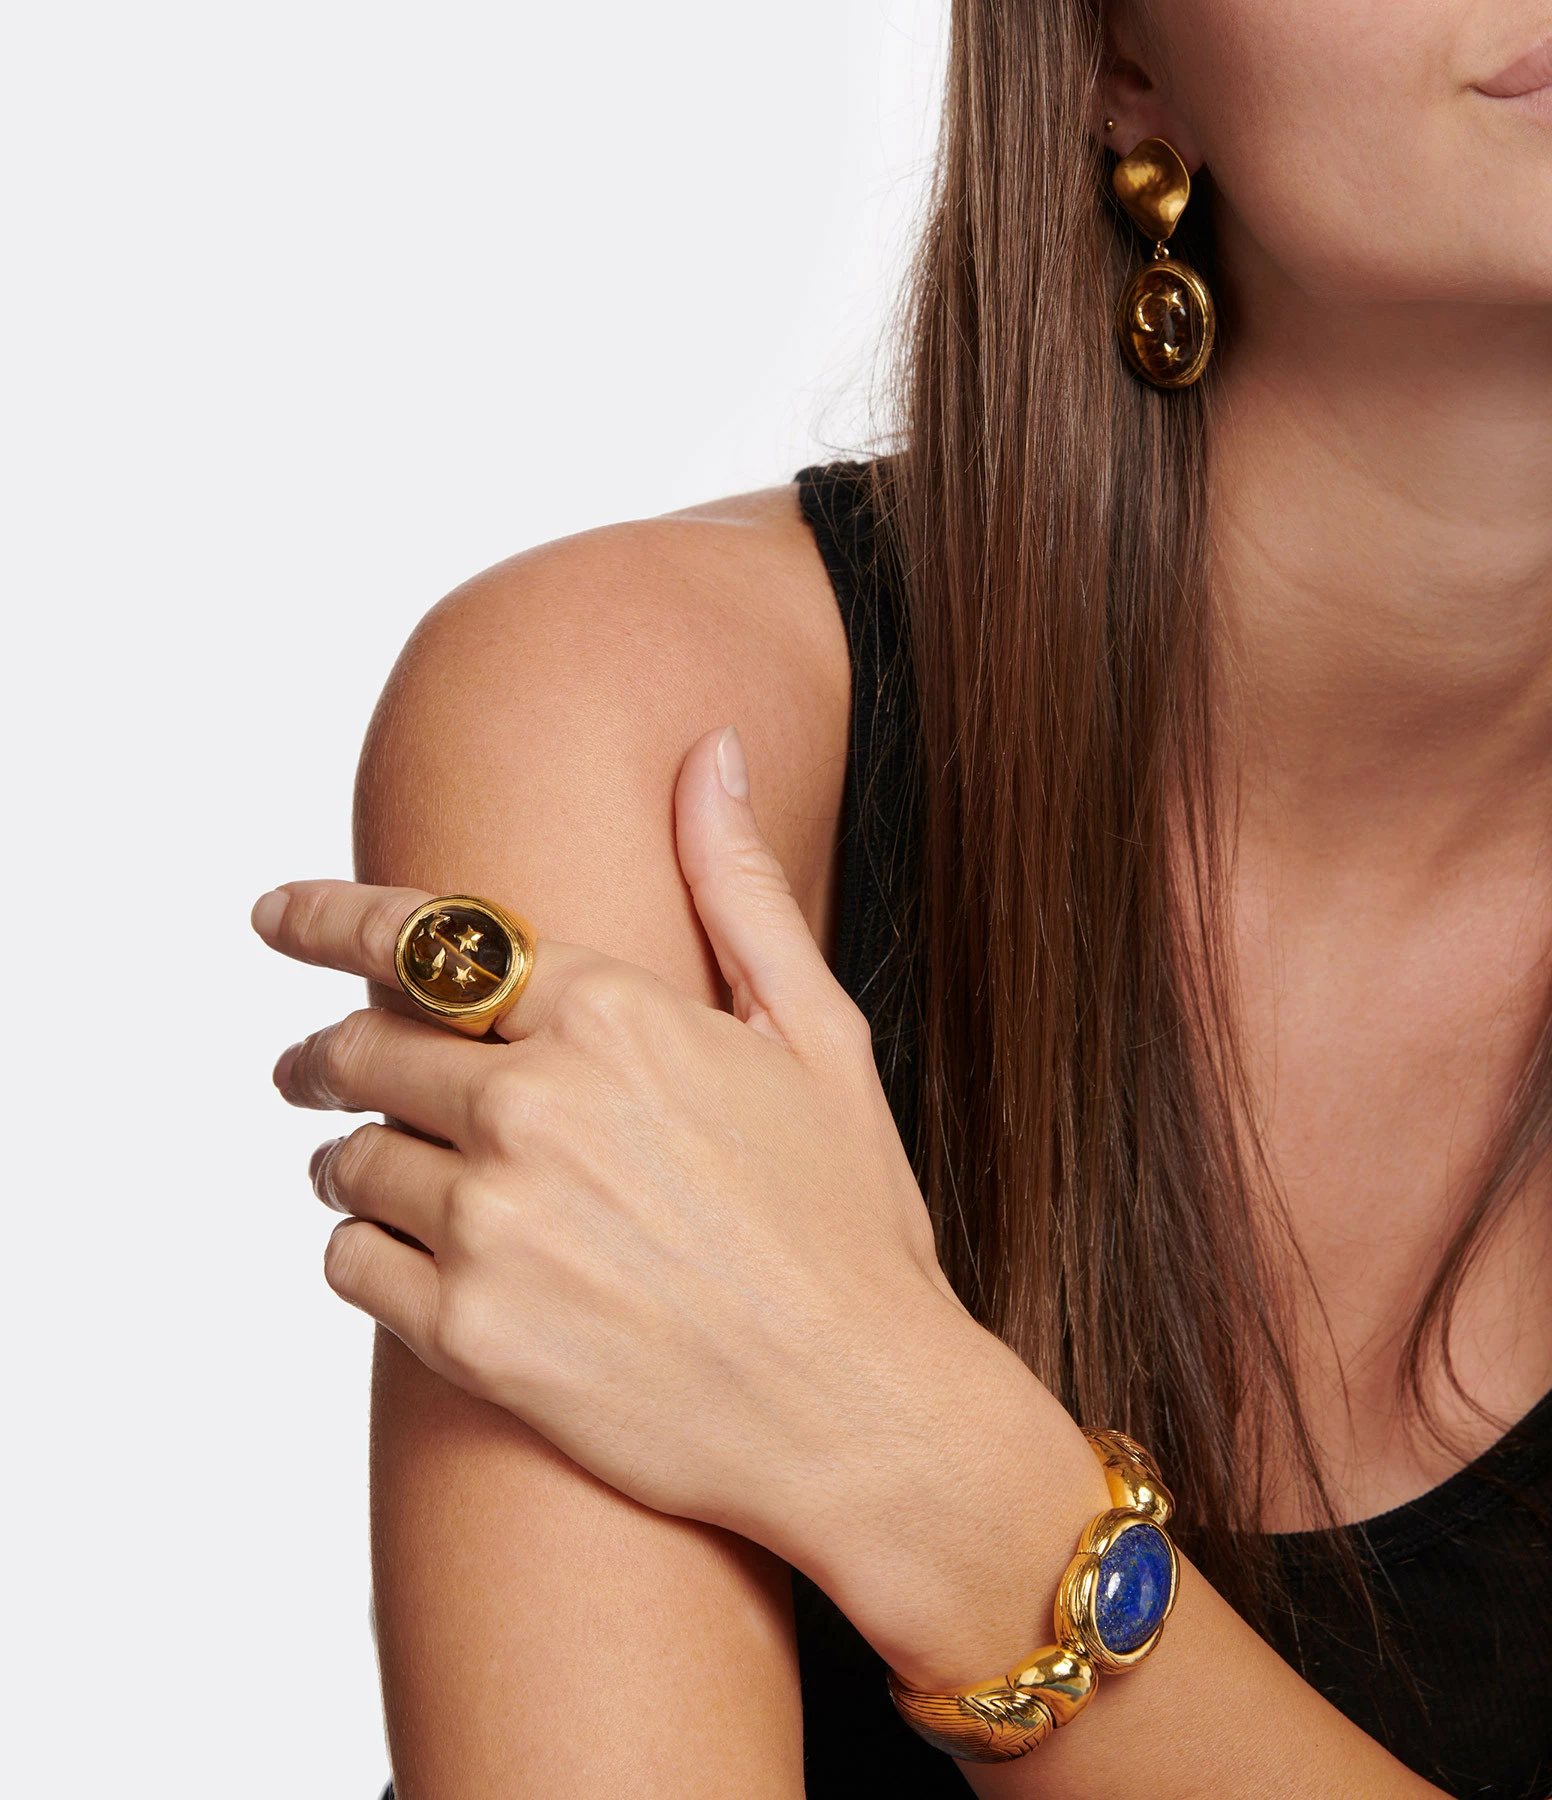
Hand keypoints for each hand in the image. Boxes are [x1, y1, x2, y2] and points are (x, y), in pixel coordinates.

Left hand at [255, 726, 1104, 1682]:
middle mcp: (533, 1106)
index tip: (274, 915)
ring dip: (351, 1159)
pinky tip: (414, 1260)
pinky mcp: (467, 1334)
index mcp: (613, 1015)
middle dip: (324, 1053)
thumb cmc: (849, 1220)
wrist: (863, 1413)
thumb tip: (710, 756)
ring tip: (375, 1173)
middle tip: (308, 1067)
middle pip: (363, 1048)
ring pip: (347, 1162)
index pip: (426, 938)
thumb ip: (740, 888)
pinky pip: (348, 1265)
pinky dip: (365, 1253)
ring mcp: (492, 1223)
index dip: (331, 918)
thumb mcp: (817, 1034)